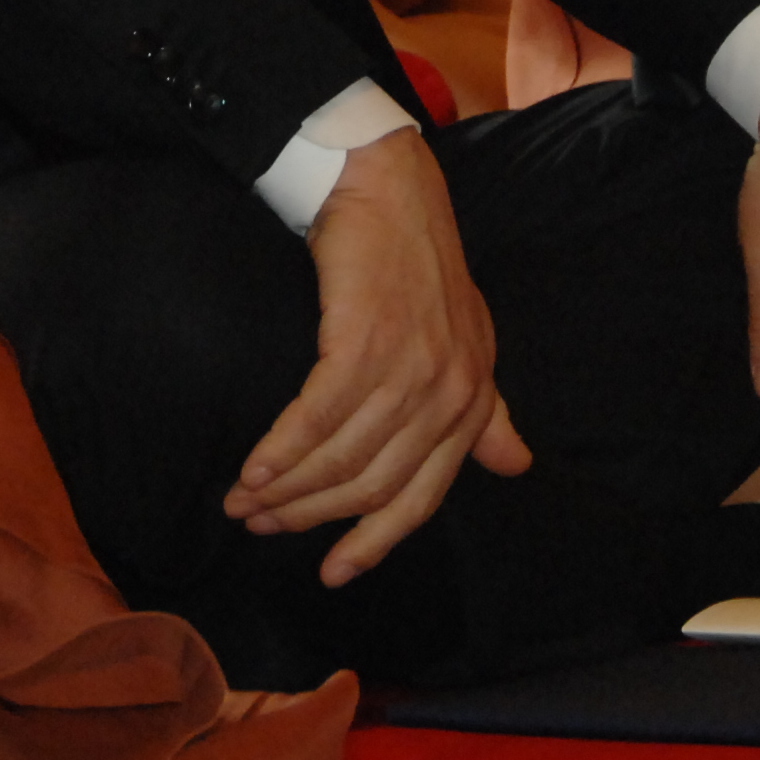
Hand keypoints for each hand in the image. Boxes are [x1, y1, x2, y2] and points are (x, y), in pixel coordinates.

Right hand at [226, 129, 528, 585]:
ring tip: (242, 501)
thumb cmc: (420, 264)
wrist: (387, 186)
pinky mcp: (365, 342)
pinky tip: (250, 469)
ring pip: (339, 458)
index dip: (373, 543)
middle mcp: (449, 394)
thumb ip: (488, 411)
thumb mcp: (467, 341)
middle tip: (261, 527)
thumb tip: (517, 466)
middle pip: (371, 486)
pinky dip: (279, 451)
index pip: (422, 498)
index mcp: (474, 402)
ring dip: (283, 489)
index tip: (332, 573)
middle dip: (310, 516)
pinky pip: (316, 418)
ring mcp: (410, 369)